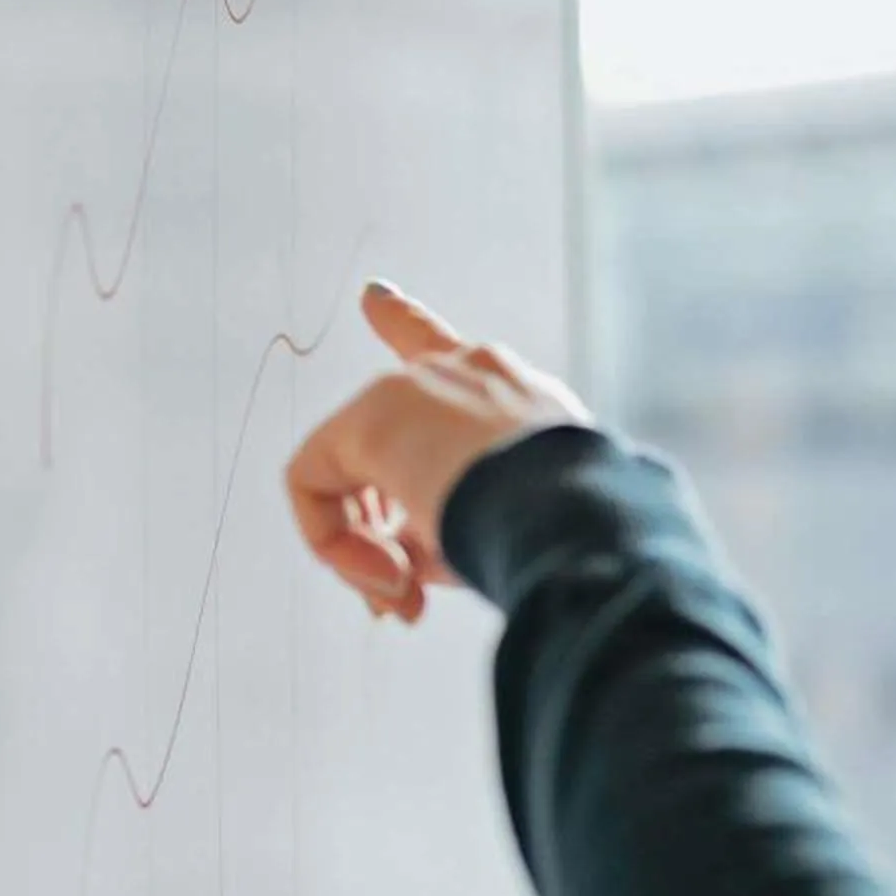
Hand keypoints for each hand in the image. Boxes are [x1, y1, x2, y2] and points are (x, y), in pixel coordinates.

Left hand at [282, 280, 587, 624]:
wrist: (580, 514)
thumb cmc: (573, 531)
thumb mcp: (525, 523)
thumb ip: (463, 524)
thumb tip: (407, 563)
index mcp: (518, 393)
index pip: (449, 347)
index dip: (403, 320)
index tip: (372, 296)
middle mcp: (464, 370)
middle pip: (385, 438)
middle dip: (385, 530)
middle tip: (406, 598)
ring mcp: (415, 388)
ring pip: (356, 476)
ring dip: (370, 550)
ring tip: (407, 598)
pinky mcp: (370, 422)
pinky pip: (316, 489)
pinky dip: (337, 545)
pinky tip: (386, 579)